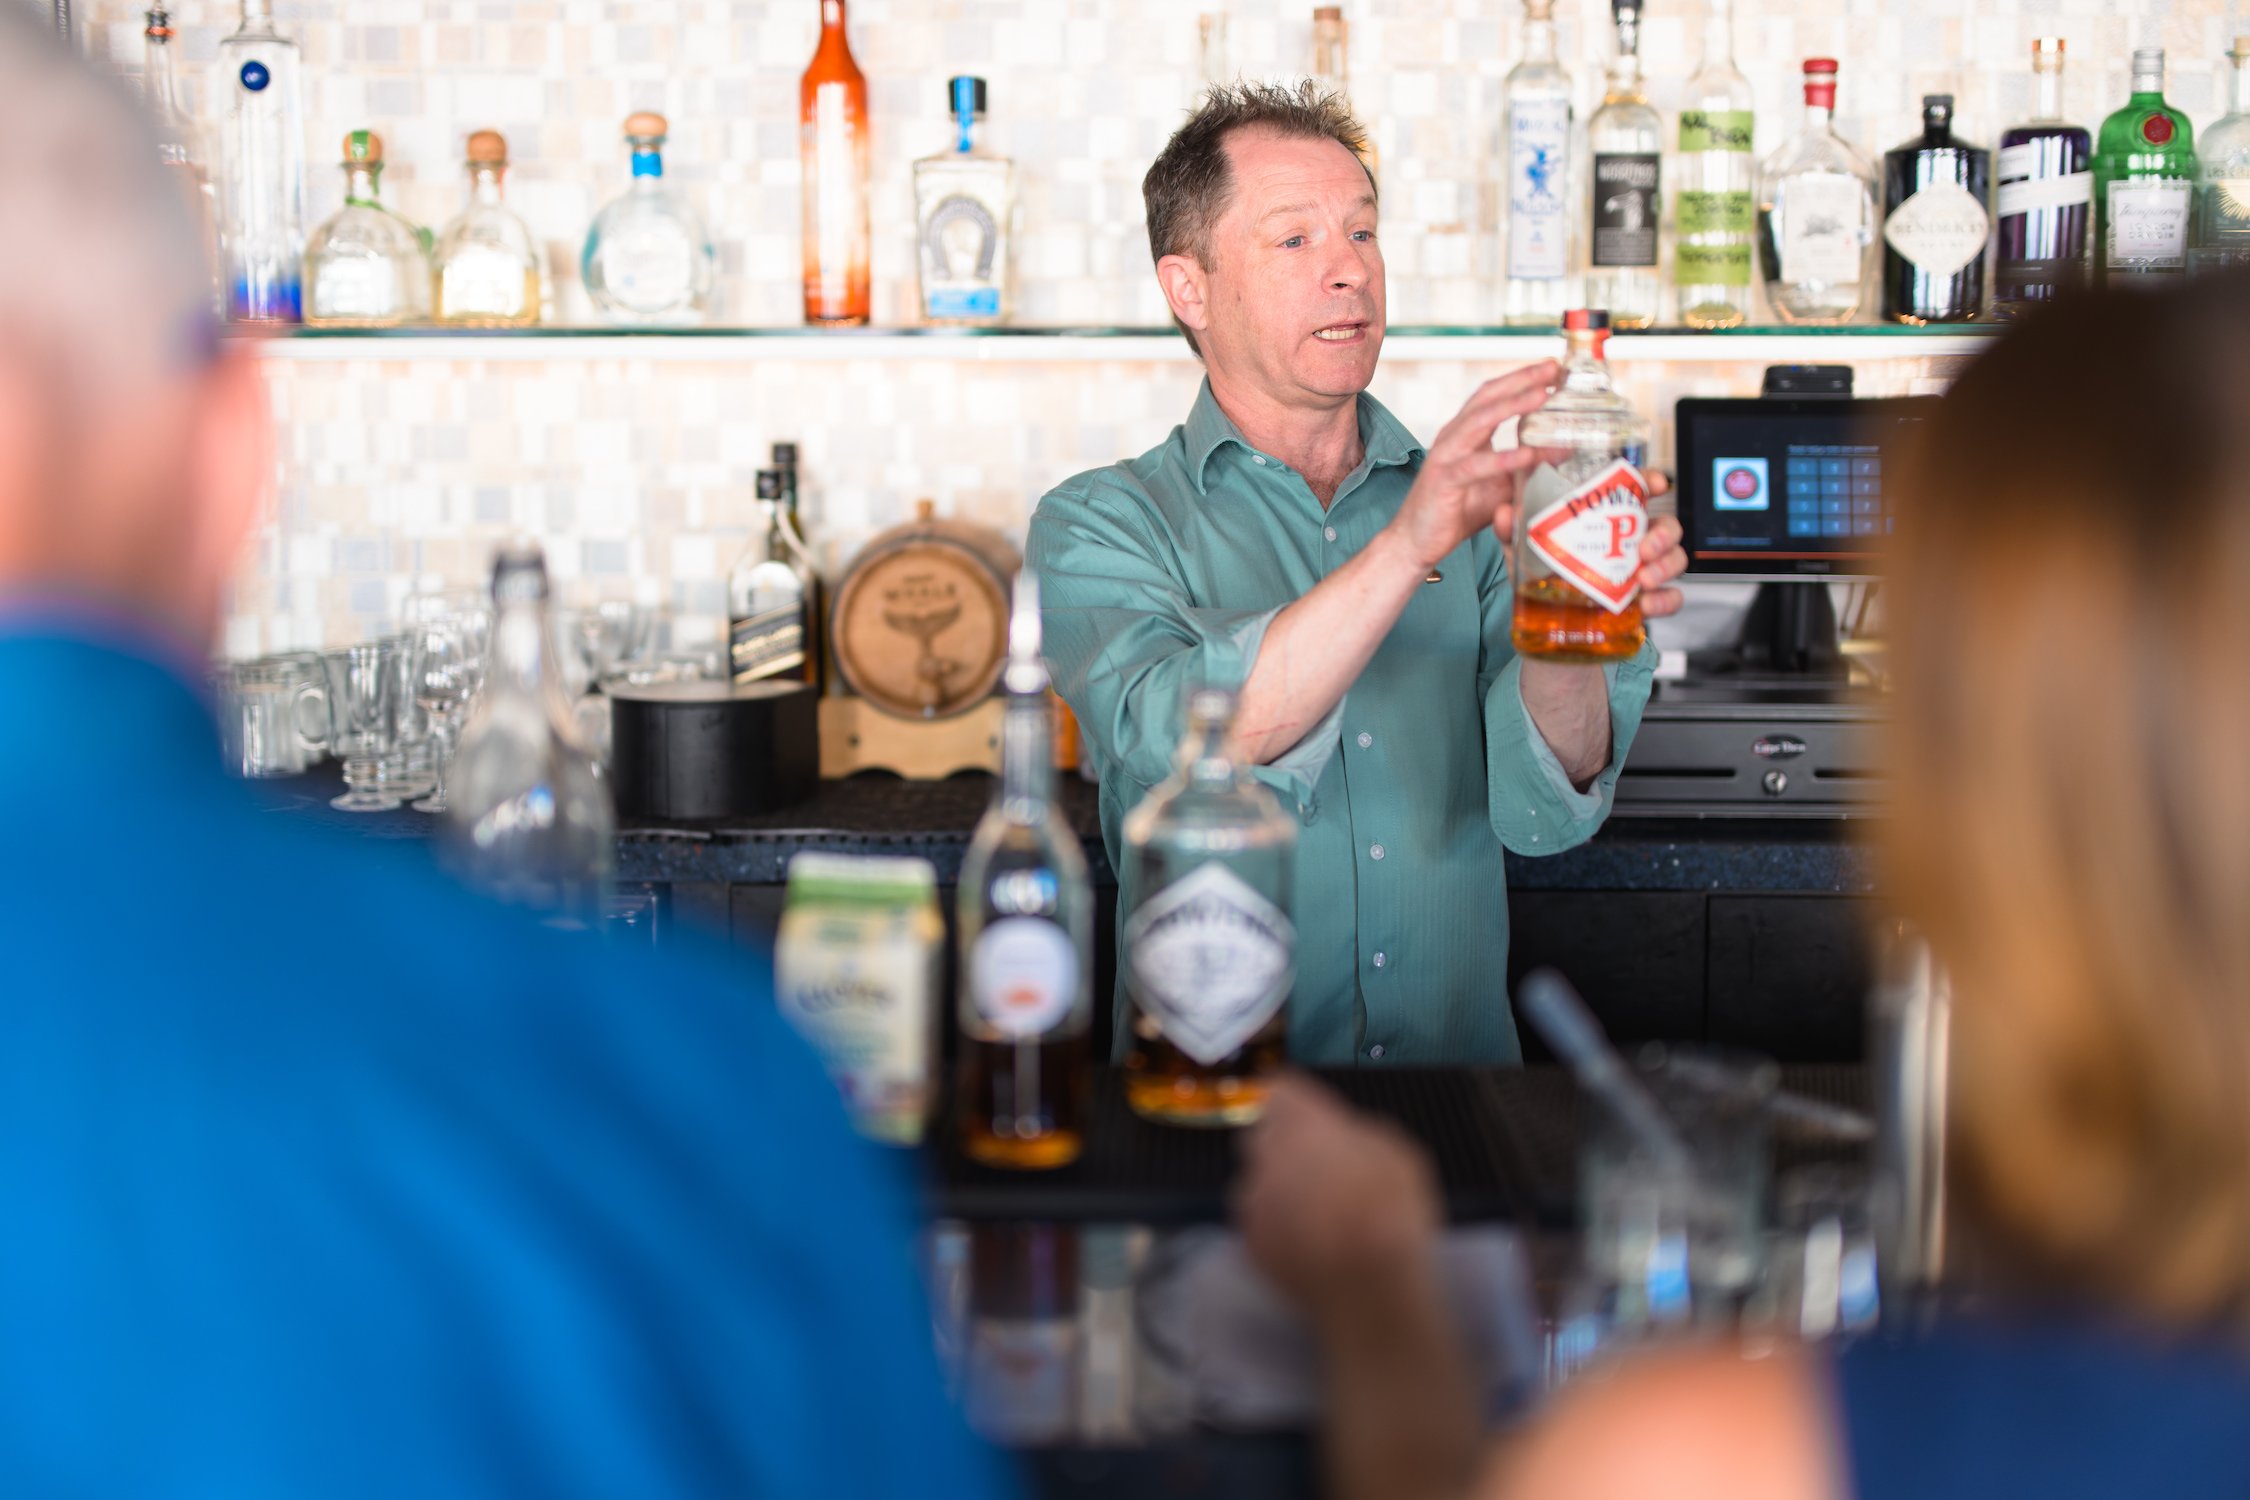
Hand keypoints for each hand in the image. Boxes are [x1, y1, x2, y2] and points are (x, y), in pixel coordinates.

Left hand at [1232, 1072, 1443, 1321]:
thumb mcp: (1395, 1151)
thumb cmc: (1389, 1209)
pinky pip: (1259, 1224)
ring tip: (1317, 1214)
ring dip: (1279, 1189)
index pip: (1281, 1089)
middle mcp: (1264, 1154)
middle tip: (1321, 1166)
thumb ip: (1357, 1134)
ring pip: (1258, 1182)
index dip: (1299, 1102)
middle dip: (1285, 1145)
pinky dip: (1277, 1228)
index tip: (1315, 1115)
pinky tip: (1309, 1244)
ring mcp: (1251, 1201)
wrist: (1366, 1285)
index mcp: (1299, 1121)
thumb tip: (1345, 1138)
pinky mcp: (1248, 1244)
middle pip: (1263, 1135)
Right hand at [1387, 362, 1559, 571]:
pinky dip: (1501, 459)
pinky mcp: (1443, 481)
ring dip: (1513, 406)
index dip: (1522, 378)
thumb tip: (1566, 449)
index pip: (1494, 395)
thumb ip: (1528, 465)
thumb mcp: (1502, 483)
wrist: (1417, 540)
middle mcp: (1454, 436)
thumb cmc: (1458, 509)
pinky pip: (1474, 466)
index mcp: (1465, 432)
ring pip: (1480, 421)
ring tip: (1543, 396)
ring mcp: (1446, 456)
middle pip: (1488, 397)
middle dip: (1521, 379)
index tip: (1554, 368)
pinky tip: (1526, 454)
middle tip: (1552, 368)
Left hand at [1495, 471, 1690, 620]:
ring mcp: (1642, 574)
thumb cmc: (1542, 583)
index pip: (1636, 494)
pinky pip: (1672, 599)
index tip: (1657, 483)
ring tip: (1644, 579)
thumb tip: (1505, 512)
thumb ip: (1513, 533)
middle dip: (1663, 533)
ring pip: (1676, 559)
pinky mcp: (1646, 604)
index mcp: (1607, 522)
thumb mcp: (1525, 555)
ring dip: (1666, 565)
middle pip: (1665, 525)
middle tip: (1645, 548)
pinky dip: (1665, 600)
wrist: (1547, 634)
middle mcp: (1630, 544)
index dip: (1652, 482)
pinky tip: (1647, 605)